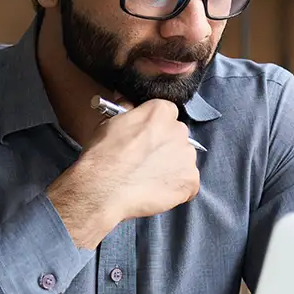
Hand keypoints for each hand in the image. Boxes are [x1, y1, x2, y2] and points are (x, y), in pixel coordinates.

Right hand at [47, 98, 200, 247]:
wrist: (104, 190)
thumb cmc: (103, 157)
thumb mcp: (110, 122)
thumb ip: (127, 110)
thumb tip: (127, 102)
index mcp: (160, 111)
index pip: (167, 113)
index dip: (155, 126)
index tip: (146, 137)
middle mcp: (179, 130)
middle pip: (177, 136)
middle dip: (165, 146)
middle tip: (145, 160)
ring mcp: (187, 157)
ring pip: (184, 159)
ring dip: (172, 167)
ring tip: (149, 178)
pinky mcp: (190, 181)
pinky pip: (188, 183)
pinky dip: (176, 188)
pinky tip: (157, 191)